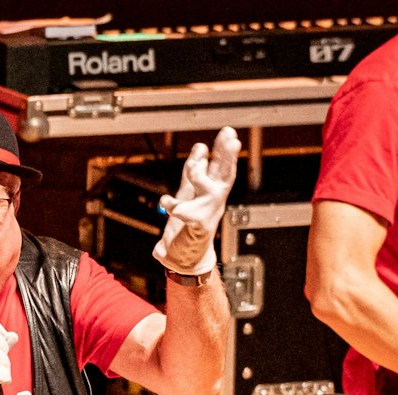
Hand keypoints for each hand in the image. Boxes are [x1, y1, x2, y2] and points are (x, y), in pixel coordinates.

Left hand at [152, 127, 240, 275]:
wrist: (184, 257)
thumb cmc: (187, 225)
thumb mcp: (189, 191)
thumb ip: (195, 170)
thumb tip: (201, 146)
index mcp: (213, 192)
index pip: (222, 168)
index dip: (225, 151)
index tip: (228, 133)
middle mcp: (214, 203)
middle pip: (225, 176)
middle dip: (227, 157)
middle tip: (232, 140)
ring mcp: (207, 215)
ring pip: (211, 192)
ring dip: (201, 177)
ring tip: (193, 167)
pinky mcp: (196, 228)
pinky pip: (187, 214)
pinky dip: (175, 206)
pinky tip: (165, 201)